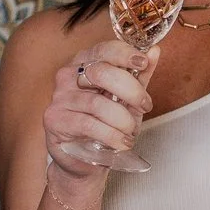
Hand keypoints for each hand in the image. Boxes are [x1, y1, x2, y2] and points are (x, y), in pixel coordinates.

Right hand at [40, 37, 156, 171]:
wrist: (83, 159)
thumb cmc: (105, 124)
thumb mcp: (127, 100)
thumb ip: (139, 76)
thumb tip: (154, 51)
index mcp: (85, 63)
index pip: (104, 50)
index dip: (125, 54)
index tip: (143, 63)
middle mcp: (68, 76)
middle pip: (102, 73)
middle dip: (131, 90)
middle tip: (145, 105)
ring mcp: (60, 97)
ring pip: (98, 103)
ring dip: (122, 120)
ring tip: (130, 131)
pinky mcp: (55, 120)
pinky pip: (89, 124)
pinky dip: (111, 135)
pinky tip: (121, 142)